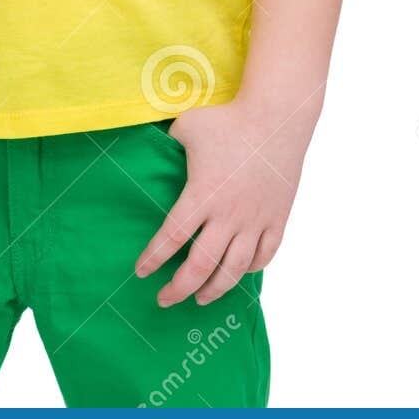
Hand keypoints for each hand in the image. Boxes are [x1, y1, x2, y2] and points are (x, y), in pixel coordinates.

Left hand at [134, 95, 316, 307]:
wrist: (276, 118)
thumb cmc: (227, 120)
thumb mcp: (186, 127)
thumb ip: (166, 144)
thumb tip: (151, 151)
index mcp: (201, 194)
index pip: (171, 238)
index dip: (153, 259)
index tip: (141, 272)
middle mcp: (228, 215)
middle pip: (200, 266)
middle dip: (179, 289)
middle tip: (164, 300)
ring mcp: (255, 220)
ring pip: (233, 270)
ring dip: (214, 290)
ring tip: (199, 299)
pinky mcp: (277, 219)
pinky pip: (264, 256)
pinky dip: (250, 269)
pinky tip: (237, 272)